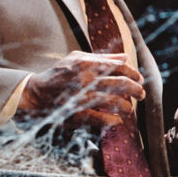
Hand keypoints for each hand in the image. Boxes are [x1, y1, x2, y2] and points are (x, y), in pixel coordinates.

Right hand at [18, 51, 144, 130]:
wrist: (36, 93)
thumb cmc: (59, 74)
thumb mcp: (77, 58)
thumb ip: (102, 58)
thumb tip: (124, 56)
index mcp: (87, 64)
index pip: (119, 67)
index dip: (133, 74)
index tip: (139, 79)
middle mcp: (86, 80)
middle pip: (121, 84)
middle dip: (136, 90)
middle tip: (141, 95)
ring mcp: (83, 98)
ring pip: (114, 102)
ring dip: (126, 106)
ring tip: (129, 108)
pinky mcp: (78, 114)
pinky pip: (102, 119)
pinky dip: (113, 120)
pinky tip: (117, 120)